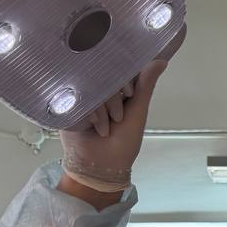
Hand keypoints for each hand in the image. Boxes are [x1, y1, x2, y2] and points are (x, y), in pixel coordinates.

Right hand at [60, 60, 167, 192]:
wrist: (102, 166)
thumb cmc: (123, 142)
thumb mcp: (137, 112)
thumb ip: (145, 85)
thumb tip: (162, 60)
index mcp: (115, 88)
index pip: (117, 67)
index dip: (124, 79)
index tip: (129, 95)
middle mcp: (96, 88)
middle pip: (103, 76)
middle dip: (114, 99)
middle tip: (118, 118)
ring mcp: (80, 95)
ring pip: (91, 86)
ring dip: (102, 110)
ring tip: (105, 129)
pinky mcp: (65, 104)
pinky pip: (75, 96)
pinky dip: (89, 112)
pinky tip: (92, 127)